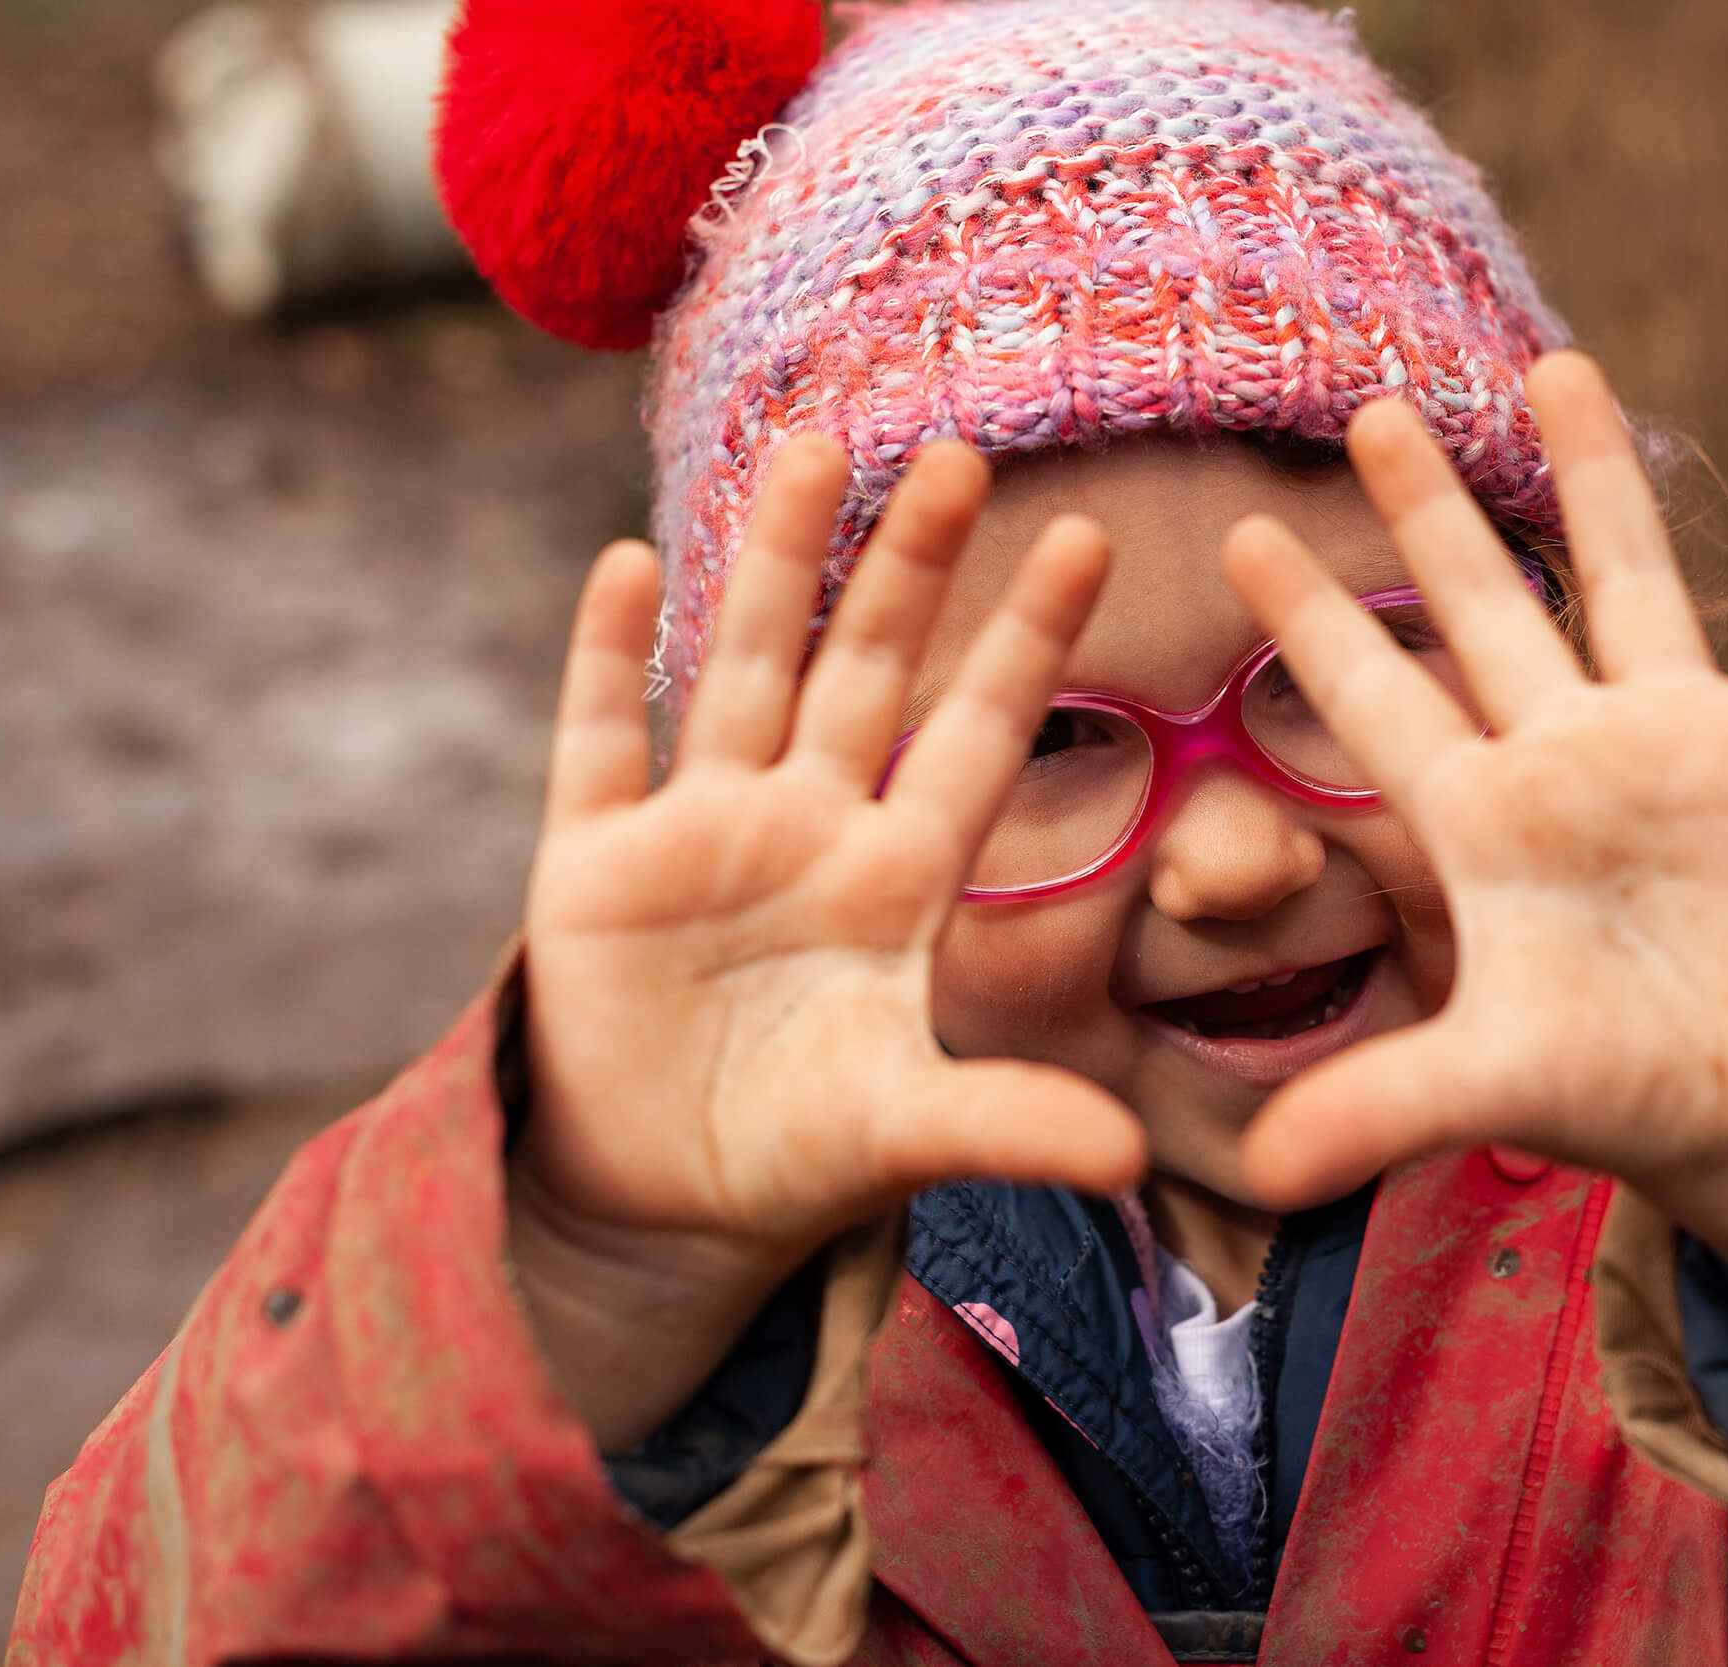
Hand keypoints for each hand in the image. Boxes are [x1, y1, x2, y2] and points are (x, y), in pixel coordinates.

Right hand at [515, 438, 1143, 1443]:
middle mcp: (810, 830)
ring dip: (777, 568)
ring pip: (746, 670)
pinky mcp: (595, 862)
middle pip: (870, 672)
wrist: (656, 1199)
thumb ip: (1007, 1128)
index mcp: (897, 881)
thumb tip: (1132, 1164)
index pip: (978, 738)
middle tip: (964, 453)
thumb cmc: (796, 1156)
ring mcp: (701, 832)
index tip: (1091, 538)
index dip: (1027, 640)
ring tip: (814, 453)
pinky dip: (607, 660)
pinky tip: (627, 565)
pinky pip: (602, 741)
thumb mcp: (904, 1133)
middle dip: (912, 568)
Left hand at [1225, 352, 1727, 1386]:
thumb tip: (1258, 1182)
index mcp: (1486, 823)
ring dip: (1602, 478)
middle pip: (1485, 606)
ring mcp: (1685, 745)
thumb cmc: (1622, 1090)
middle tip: (1368, 405)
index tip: (1243, 534)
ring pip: (1634, 580)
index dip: (1314, 623)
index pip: (1378, 702)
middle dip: (1429, 510)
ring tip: (1557, 365)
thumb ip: (1385, 1106)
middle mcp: (1572, 758)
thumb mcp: (1499, 1085)